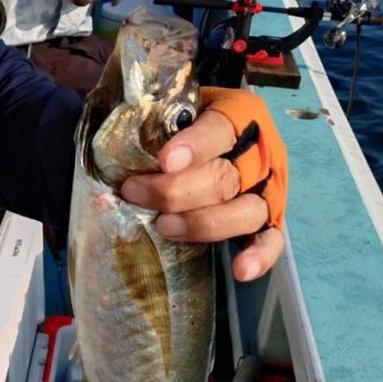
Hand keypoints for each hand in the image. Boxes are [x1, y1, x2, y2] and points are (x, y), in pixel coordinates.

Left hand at [118, 88, 286, 281]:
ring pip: (245, 210)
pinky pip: (272, 240)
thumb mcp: (171, 110)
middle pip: (225, 176)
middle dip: (176, 191)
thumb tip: (110, 147)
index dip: (194, 146)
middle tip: (135, 194)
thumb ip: (149, 122)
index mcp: (239, 114)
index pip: (220, 129)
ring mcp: (269, 188)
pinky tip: (241, 271)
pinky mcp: (270, 219)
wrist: (215, 139)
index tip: (165, 162)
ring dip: (202, 223)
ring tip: (165, 227)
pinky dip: (259, 256)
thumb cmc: (183, 125)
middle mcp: (261, 151)